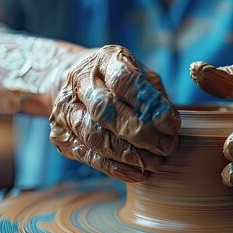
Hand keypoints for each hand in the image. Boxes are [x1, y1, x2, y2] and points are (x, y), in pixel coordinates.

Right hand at [50, 45, 179, 181]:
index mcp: (104, 60)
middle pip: (105, 110)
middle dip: (140, 133)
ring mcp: (65, 109)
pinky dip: (116, 167)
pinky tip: (138, 172)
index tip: (171, 124)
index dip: (148, 104)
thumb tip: (169, 126)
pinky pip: (88, 156)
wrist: (68, 81)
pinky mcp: (60, 136)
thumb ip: (155, 96)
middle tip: (166, 147)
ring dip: (129, 154)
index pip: (124, 81)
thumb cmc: (117, 80)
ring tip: (155, 162)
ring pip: (95, 136)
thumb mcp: (140, 74)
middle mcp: (79, 81)